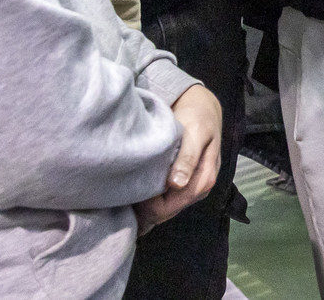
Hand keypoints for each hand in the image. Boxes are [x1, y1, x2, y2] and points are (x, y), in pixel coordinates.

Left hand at [133, 85, 221, 234]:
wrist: (203, 109)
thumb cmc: (197, 119)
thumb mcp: (194, 133)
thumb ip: (188, 157)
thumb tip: (178, 183)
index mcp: (203, 180)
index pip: (168, 208)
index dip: (147, 206)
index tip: (130, 191)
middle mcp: (198, 190)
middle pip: (165, 213)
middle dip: (143, 210)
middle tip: (121, 194)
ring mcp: (191, 190)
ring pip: (164, 211)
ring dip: (145, 208)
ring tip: (126, 194)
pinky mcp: (184, 186)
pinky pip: (164, 203)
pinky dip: (150, 202)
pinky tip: (136, 195)